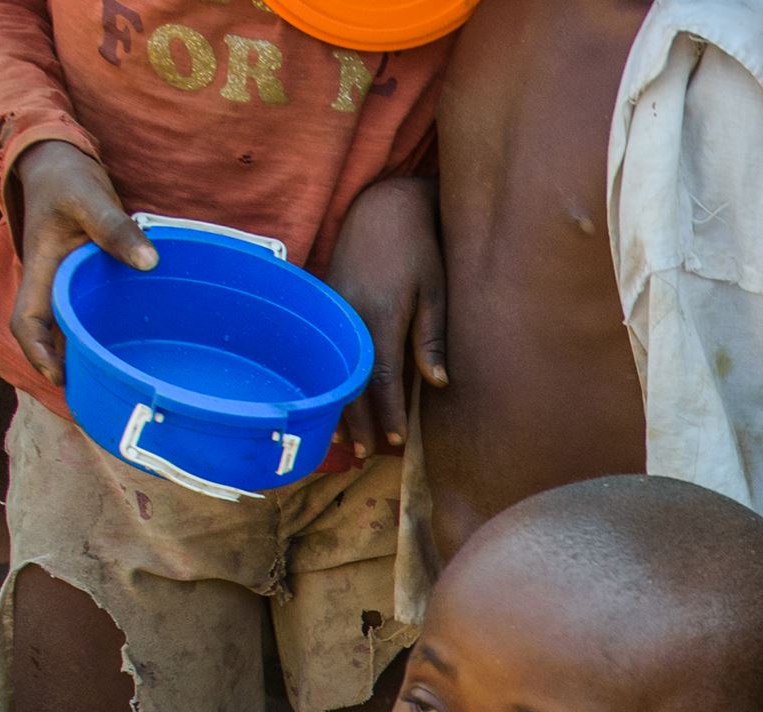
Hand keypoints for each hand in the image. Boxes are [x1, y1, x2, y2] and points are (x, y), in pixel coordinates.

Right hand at [9, 141, 155, 383]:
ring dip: (87, 355)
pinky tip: (133, 350)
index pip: (26, 322)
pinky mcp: (84, 283)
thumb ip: (115, 228)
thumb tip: (150, 263)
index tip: (59, 377)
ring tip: (120, 386)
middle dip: (68, 369)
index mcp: (40, 270)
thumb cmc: (67, 178)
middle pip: (49, 338)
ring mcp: (65, 286)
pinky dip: (104, 334)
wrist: (58, 161)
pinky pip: (89, 315)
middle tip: (101, 399)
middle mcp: (49, 285)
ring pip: (70, 330)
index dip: (38, 353)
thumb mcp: (90, 197)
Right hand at [327, 175, 446, 456]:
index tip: (395, 442)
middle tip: (368, 454)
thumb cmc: (421, 249)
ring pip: (332, 367)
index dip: (387, 413)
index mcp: (380, 315)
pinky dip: (330, 377)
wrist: (386, 206)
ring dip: (340, 404)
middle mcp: (349, 315)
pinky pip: (324, 349)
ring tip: (348, 440)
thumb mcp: (435, 292)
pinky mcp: (325, 301)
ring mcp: (332, 308)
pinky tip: (335, 398)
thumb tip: (437, 383)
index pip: (381, 377)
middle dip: (361, 420)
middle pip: (351, 379)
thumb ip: (432, 338)